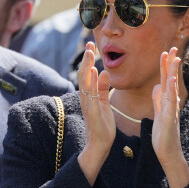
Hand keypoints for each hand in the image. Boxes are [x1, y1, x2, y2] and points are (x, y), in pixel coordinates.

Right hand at [77, 43, 114, 183]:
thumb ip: (102, 88)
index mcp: (88, 95)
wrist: (100, 144)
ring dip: (86, 65)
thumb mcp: (104, 102)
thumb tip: (104, 72)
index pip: (87, 73)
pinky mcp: (92, 111)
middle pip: (83, 74)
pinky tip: (92, 71)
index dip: (88, 59)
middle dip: (86, 58)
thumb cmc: (103, 125)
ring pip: (84, 81)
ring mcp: (87, 104)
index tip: (92, 45)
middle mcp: (85, 97)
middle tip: (90, 43)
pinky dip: (90, 82)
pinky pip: (90, 94)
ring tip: (90, 52)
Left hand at [152, 48, 188, 187]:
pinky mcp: (170, 118)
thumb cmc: (164, 135)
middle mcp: (171, 103)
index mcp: (166, 101)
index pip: (164, 80)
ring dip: (173, 73)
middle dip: (171, 63)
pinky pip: (170, 102)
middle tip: (173, 47)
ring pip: (172, 88)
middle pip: (170, 79)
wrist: (168, 152)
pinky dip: (171, 90)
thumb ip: (158, 100)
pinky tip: (170, 80)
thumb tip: (157, 87)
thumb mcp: (159, 114)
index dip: (165, 66)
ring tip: (174, 58)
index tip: (165, 52)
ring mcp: (172, 109)